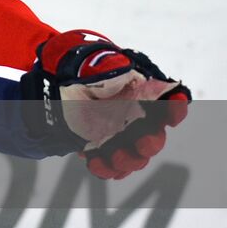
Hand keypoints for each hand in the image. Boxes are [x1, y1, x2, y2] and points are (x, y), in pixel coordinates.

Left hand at [30, 30, 190, 179]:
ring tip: (116, 157)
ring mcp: (121, 138)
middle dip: (152, 142)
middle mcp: (137, 119)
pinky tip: (95, 163)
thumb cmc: (81, 71)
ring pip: (135, 157)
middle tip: (144, 142)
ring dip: (129, 160)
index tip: (173, 108)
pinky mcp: (103, 151)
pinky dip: (105, 168)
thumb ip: (109, 62)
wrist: (53, 88)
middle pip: (154, 136)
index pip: (169, 101)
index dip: (174, 106)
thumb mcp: (94, 59)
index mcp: (142, 94)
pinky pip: (110, 166)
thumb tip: (119, 65)